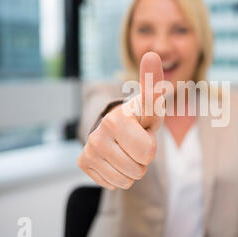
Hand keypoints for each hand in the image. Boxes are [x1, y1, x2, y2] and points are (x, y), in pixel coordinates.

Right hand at [77, 52, 164, 189]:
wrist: (117, 124)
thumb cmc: (139, 115)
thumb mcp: (151, 103)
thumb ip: (153, 82)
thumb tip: (152, 53)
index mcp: (117, 119)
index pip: (147, 151)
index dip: (149, 143)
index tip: (141, 126)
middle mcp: (98, 135)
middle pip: (139, 169)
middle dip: (143, 158)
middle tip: (137, 142)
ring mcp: (89, 150)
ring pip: (126, 180)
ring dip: (132, 169)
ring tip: (128, 150)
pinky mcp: (84, 163)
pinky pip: (113, 183)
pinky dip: (119, 176)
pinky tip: (116, 159)